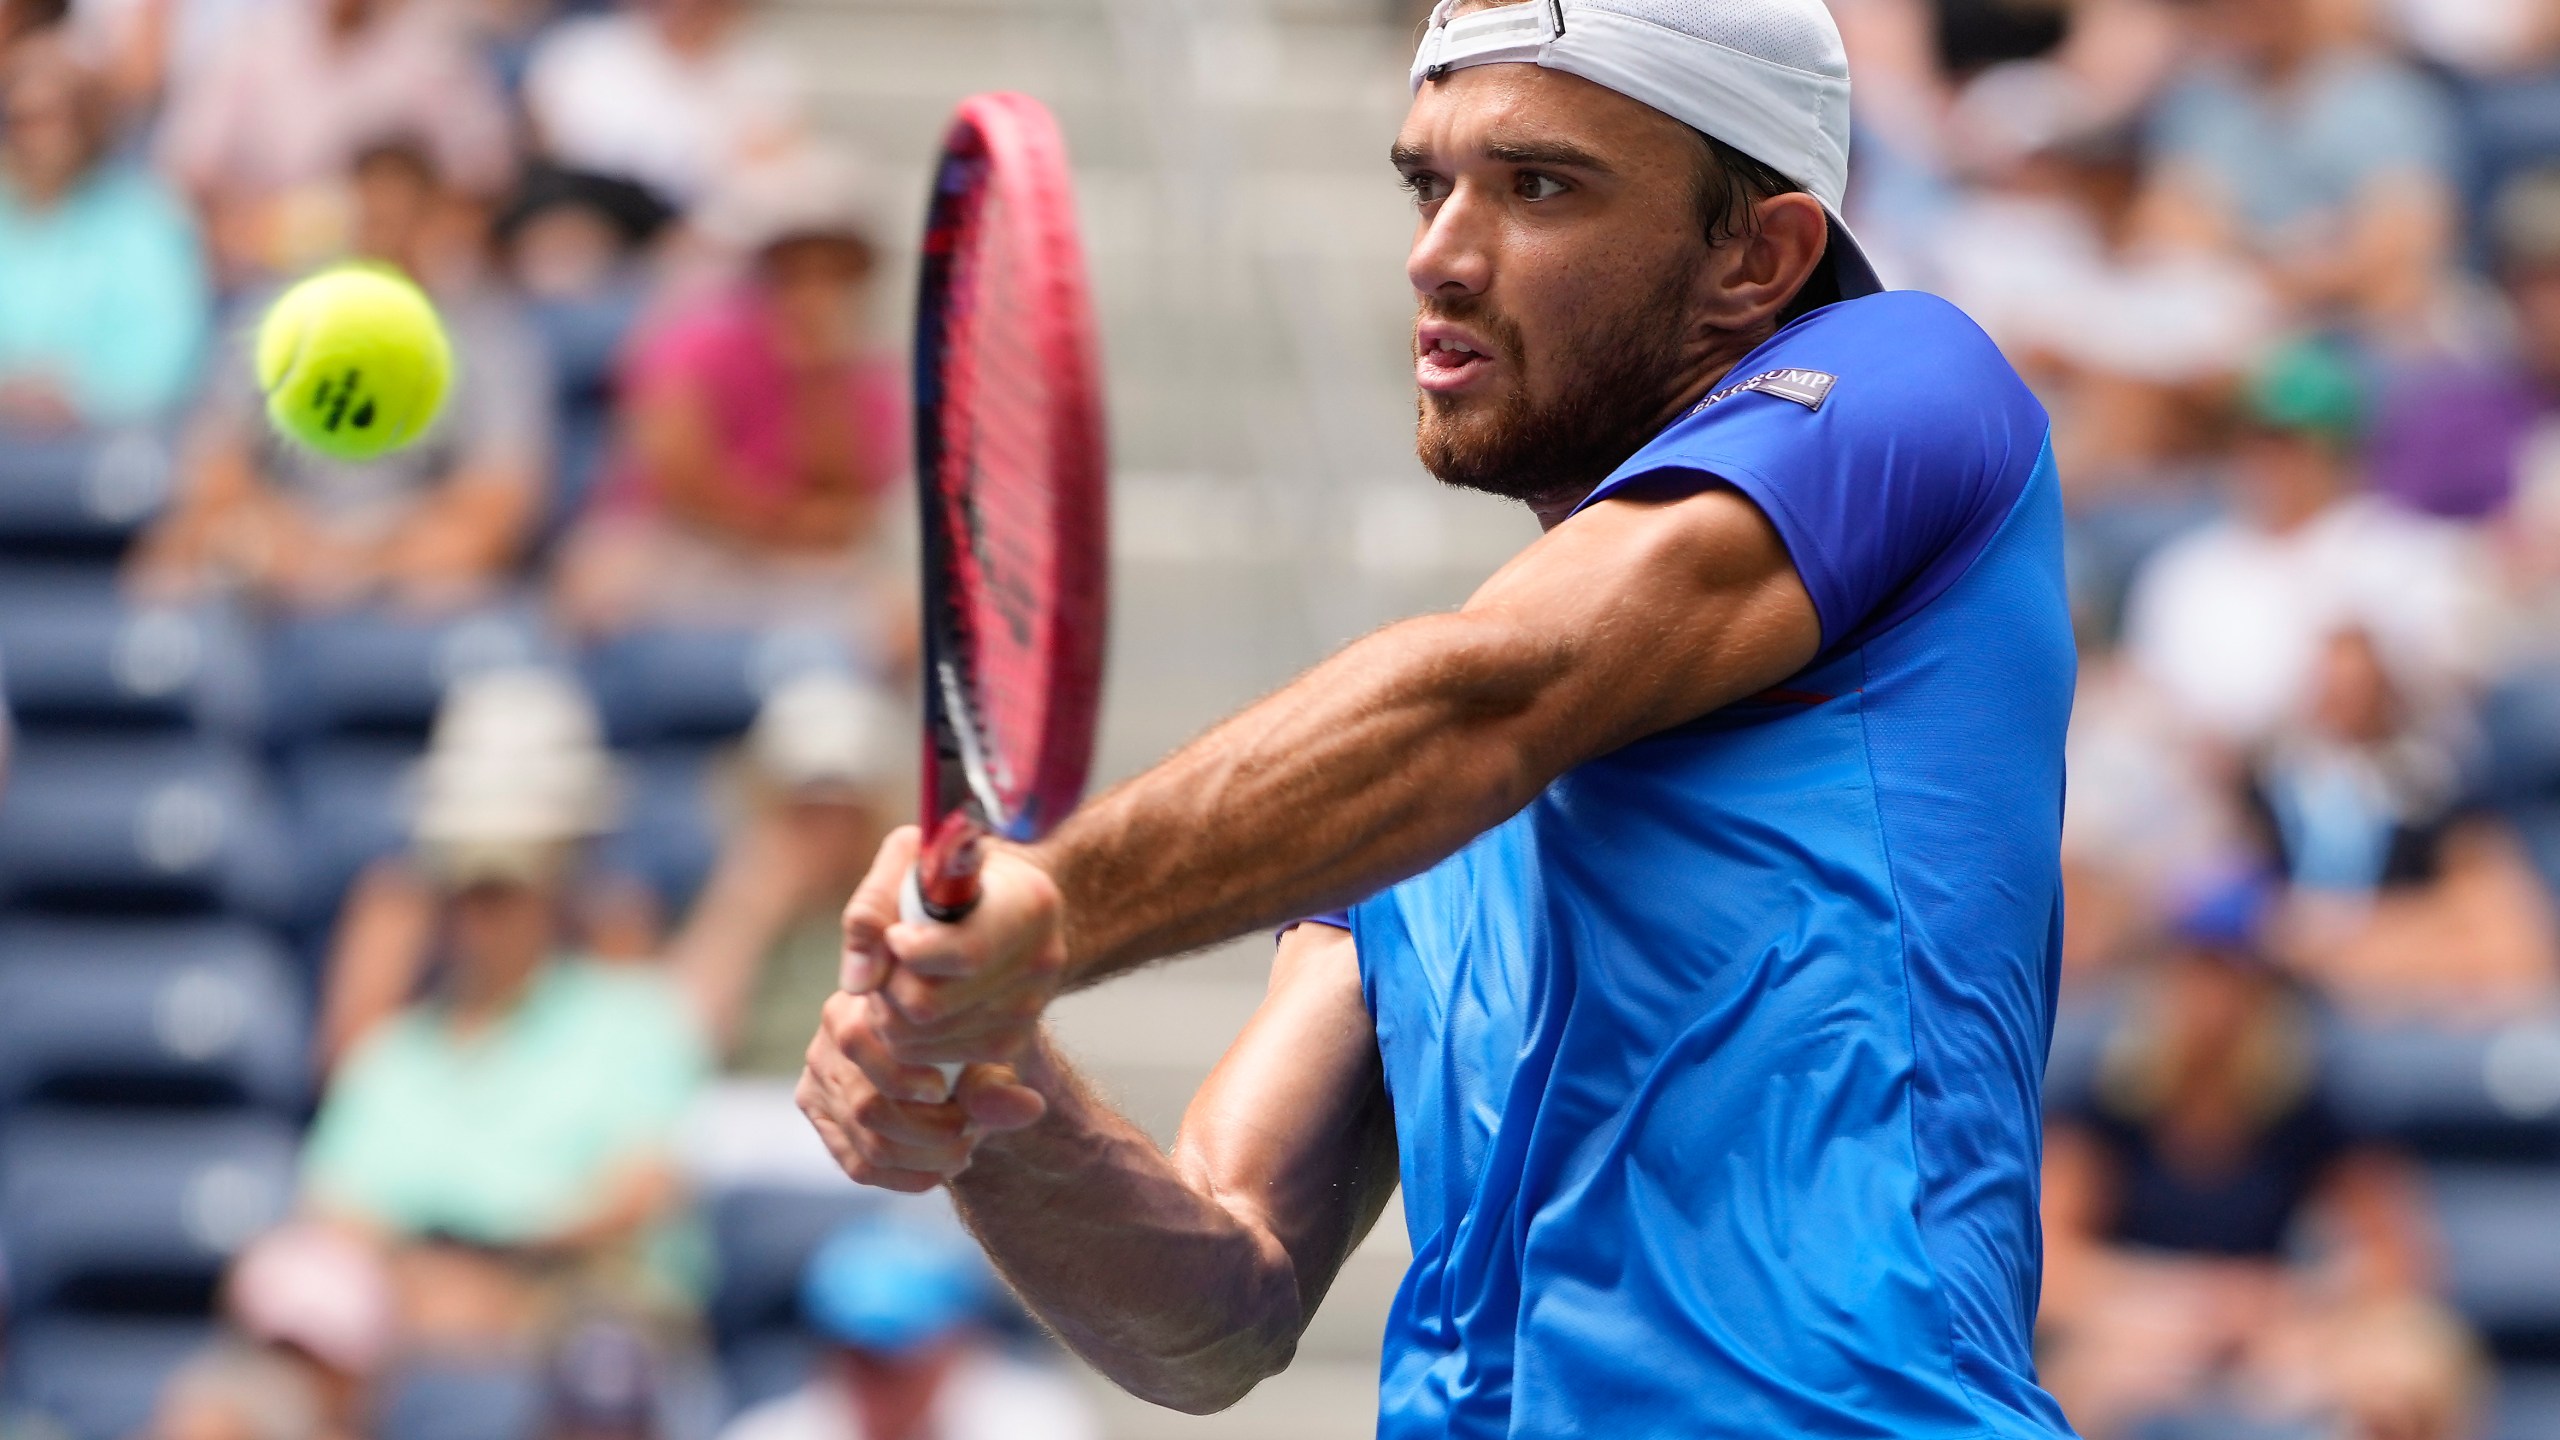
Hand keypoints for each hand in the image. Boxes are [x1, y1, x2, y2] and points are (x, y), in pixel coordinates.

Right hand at [797, 990, 1045, 1191]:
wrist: (947, 1053)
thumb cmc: (965, 1043)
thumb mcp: (986, 1054)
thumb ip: (1002, 1082)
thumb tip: (1030, 1109)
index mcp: (865, 1002)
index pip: (863, 1045)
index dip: (906, 1080)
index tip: (946, 1093)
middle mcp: (831, 1037)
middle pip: (867, 1106)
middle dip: (927, 1132)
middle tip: (968, 1134)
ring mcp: (818, 1079)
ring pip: (866, 1141)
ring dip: (922, 1157)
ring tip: (961, 1152)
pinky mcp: (821, 1117)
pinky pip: (857, 1165)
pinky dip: (903, 1177)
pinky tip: (937, 1171)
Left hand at [839, 825, 1069, 1068]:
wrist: (999, 901)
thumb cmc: (948, 873)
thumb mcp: (909, 858)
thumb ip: (874, 906)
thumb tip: (860, 980)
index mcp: (1029, 904)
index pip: (965, 954)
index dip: (908, 951)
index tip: (896, 934)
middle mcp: (1041, 961)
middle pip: (928, 1006)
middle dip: (885, 986)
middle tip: (886, 959)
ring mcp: (1029, 1008)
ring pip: (918, 1038)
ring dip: (888, 1011)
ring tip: (898, 976)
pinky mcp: (1010, 1043)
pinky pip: (928, 1057)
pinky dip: (905, 1034)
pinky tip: (915, 998)